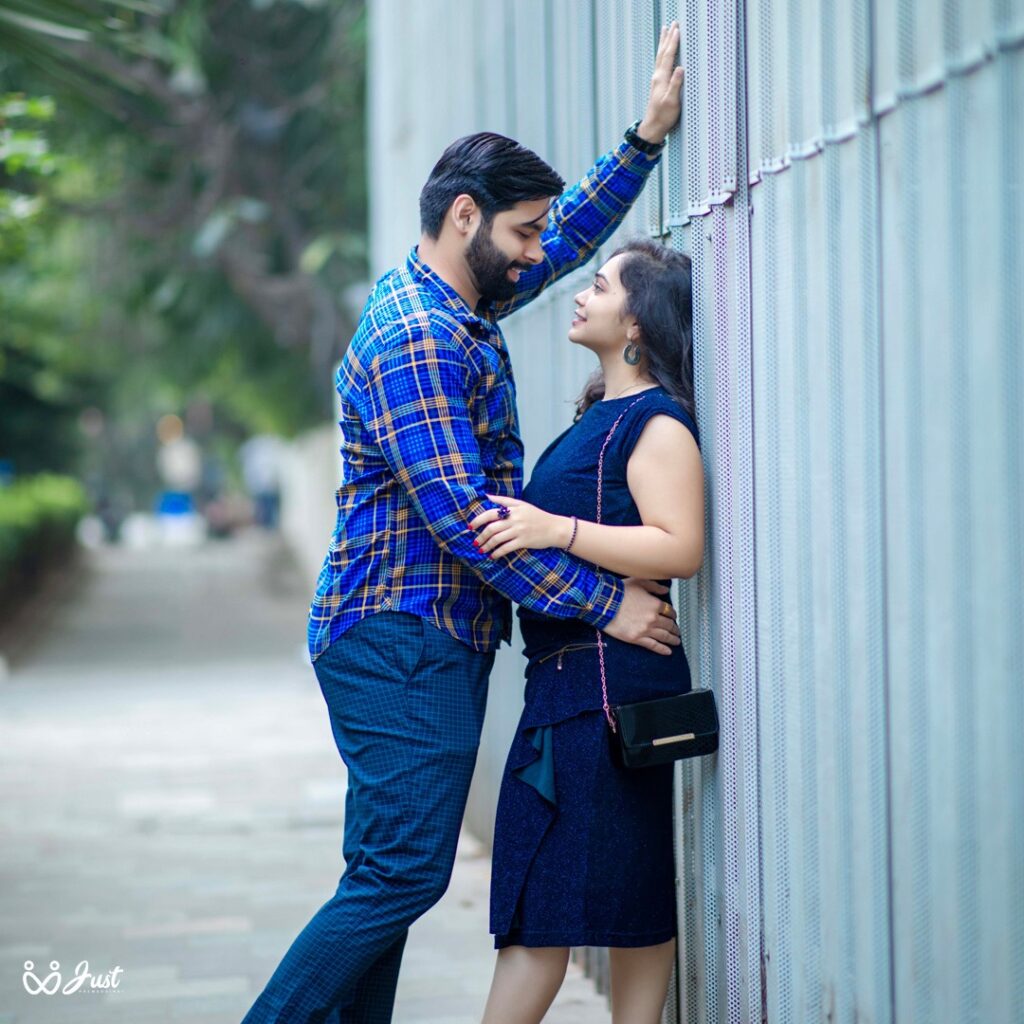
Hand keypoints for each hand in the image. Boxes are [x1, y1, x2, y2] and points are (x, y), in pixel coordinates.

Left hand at [468, 494, 570, 558]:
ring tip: (481, 549)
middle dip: (480, 536)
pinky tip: (492, 556)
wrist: (555, 528)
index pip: (491, 513)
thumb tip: (486, 496)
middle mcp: (515, 519)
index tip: (470, 526)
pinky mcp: (524, 542)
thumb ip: (504, 500)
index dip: (478, 520)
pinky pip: (506, 548)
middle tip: (474, 542)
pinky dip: (497, 553)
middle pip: (491, 528)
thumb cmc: (537, 516)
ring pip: (497, 539)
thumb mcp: (522, 504)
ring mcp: (519, 531)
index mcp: (513, 508)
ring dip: (486, 545)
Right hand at [603, 578, 680, 654]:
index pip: (669, 611)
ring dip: (672, 639)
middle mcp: (653, 618)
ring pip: (664, 636)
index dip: (673, 614)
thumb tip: (666, 590)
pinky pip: (653, 645)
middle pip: (669, 625)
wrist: (603, 603)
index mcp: (655, 604)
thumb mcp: (639, 582)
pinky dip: (662, 649)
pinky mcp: (636, 639)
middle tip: (676, 631)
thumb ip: (654, 586)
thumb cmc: (619, 592)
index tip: (673, 616)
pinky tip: (668, 651)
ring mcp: (645, 630)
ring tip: (676, 641)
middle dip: (674, 628)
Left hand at [636, 21, 684, 145]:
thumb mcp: (672, 102)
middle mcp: (657, 76)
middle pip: (663, 52)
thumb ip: (676, 84)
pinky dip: (663, 53)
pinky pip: (660, 63)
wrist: (653, 127)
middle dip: (668, 37)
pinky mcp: (658, 84)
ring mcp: (657, 80)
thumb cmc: (663, 117)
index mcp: (661, 78)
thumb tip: (680, 68)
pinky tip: (664, 52)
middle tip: (672, 24)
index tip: (677, 29)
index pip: (668, 56)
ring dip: (663, 43)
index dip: (673, 42)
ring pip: (660, 56)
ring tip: (665, 31)